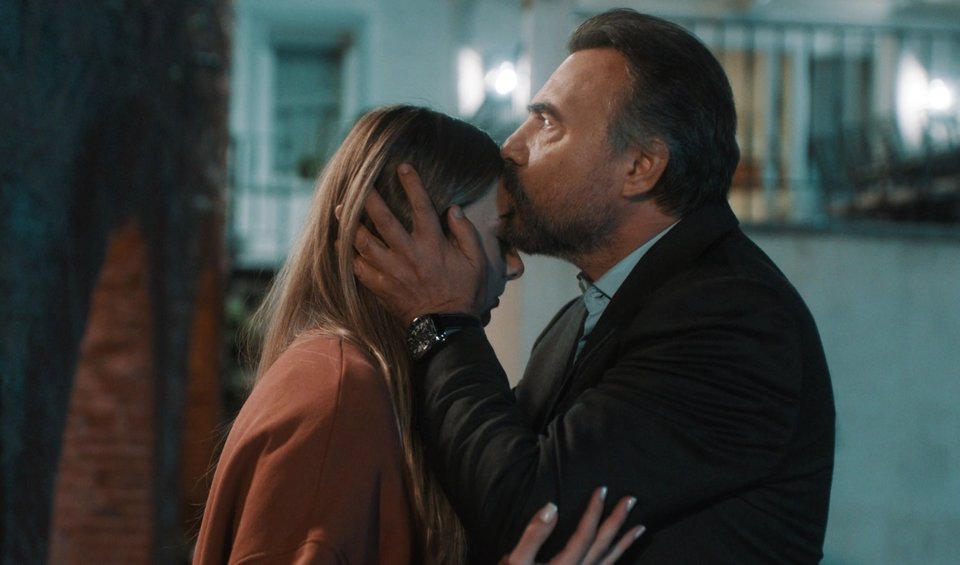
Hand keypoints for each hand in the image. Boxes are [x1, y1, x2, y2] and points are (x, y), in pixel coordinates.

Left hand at [352, 164, 490, 323]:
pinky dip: (347, 255)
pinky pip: (358, 268)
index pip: (420, 206)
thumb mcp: (477, 262)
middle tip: (356, 184)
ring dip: (350, 224)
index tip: (402, 166)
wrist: (446, 327)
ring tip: (339, 209)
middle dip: (368, 200)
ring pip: (364, 243)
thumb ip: (466, 233)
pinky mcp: (381, 287)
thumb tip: (452, 209)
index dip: (412, 184)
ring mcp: (392, 271)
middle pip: (383, 220)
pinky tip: (339, 243)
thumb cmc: (463, 293)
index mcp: (432, 244)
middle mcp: (408, 254)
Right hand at [501, 487, 644, 564]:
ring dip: (625, 542)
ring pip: (609, 560)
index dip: (594, 511)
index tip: (602, 490)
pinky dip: (616, 559)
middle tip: (631, 500)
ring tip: (640, 527)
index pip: (585, 534)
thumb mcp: (517, 561)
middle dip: (617, 521)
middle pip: (603, 545)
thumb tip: (552, 507)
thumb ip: (534, 535)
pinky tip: (620, 553)